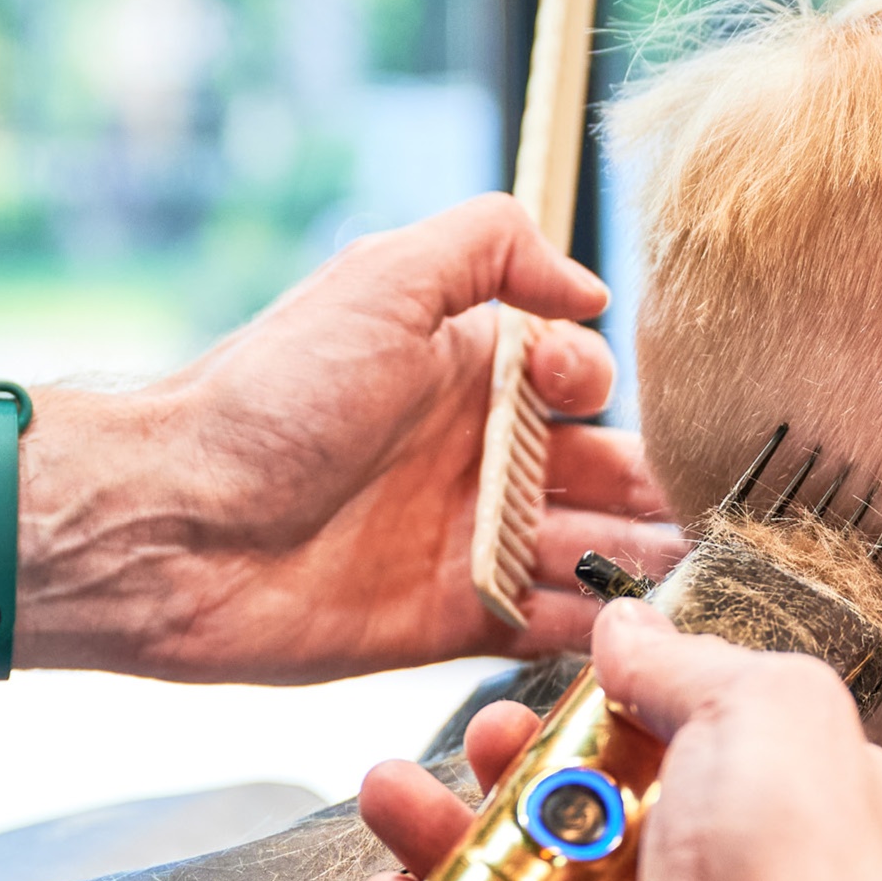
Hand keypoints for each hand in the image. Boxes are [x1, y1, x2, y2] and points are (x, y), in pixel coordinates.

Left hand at [0, 197, 684, 681]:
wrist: (171, 524)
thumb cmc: (266, 397)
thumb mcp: (379, 279)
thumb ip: (489, 248)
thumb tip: (586, 286)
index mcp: (459, 371)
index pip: (571, 376)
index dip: (591, 380)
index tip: (577, 387)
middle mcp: (472, 457)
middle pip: (598, 471)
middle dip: (654, 488)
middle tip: (710, 509)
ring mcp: (463, 543)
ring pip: (584, 551)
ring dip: (639, 562)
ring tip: (693, 575)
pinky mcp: (447, 622)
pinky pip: (541, 626)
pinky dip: (590, 630)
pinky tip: (632, 632)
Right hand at [356, 603, 881, 880]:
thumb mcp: (773, 712)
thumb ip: (701, 661)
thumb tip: (637, 629)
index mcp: (833, 824)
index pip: (734, 744)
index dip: (649, 703)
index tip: (578, 681)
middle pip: (625, 814)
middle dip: (531, 767)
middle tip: (483, 740)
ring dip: (459, 836)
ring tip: (393, 801)